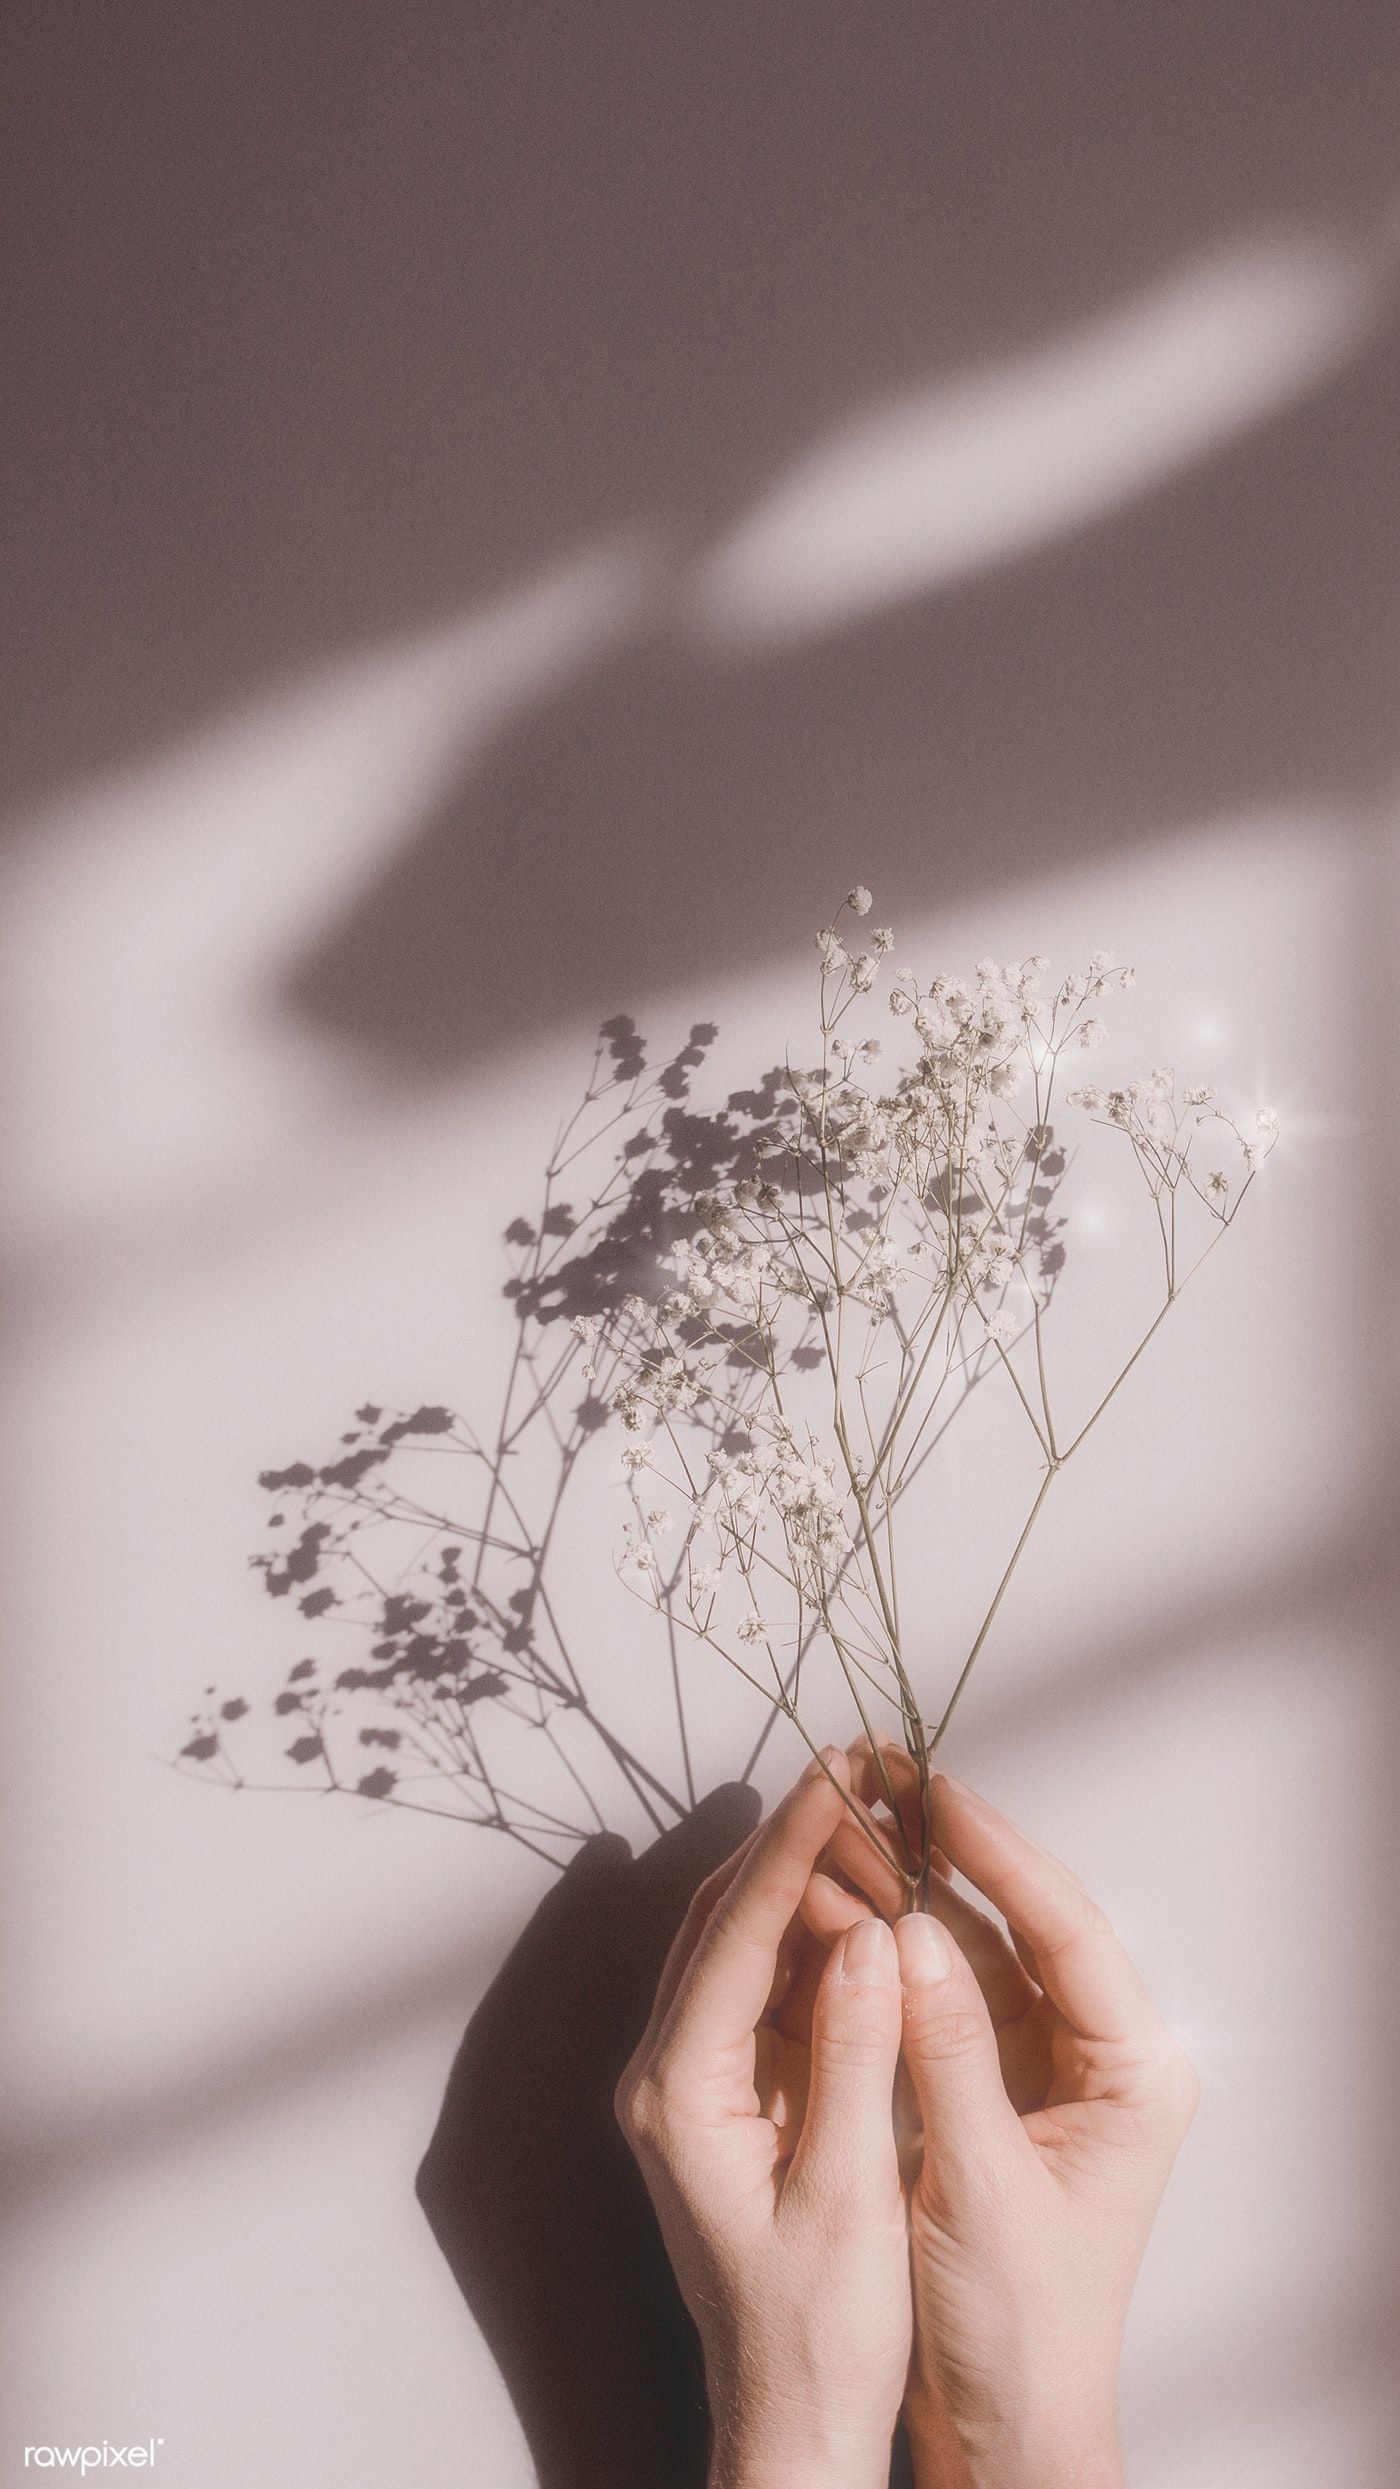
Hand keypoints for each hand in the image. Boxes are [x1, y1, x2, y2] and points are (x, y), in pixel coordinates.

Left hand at [615, 1748, 910, 2488]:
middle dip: (790, 1835)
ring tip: (871, 1806)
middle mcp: (665, 2075)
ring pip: (738, 1940)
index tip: (843, 1771)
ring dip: (800, 1873)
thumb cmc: (819, 2333)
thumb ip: (858, 2056)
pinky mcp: (726, 2095)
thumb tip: (874, 1934)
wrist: (790, 2420)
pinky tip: (863, 1897)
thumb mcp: (849, 2195)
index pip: (735, 1933)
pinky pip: (761, 1983)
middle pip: (721, 1917)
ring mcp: (691, 2082)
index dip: (792, 1844)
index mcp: (679, 2095)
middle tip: (861, 1762)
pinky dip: (808, 1931)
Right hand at [825, 1764, 1197, 2488]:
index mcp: (1136, 2073)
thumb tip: (905, 1935)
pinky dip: (900, 1950)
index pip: (1069, 1932)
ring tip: (856, 1823)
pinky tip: (850, 1906)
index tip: (938, 1794)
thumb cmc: (1020, 2329)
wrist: (1007, 2423)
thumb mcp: (979, 2186)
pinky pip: (949, 1991)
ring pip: (981, 1947)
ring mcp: (1048, 2064)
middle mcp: (1101, 2053)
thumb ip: (946, 2055)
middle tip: (887, 1781)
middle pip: (1028, 1923)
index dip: (1000, 1856)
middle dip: (955, 1853)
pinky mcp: (996, 2084)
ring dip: (918, 1890)